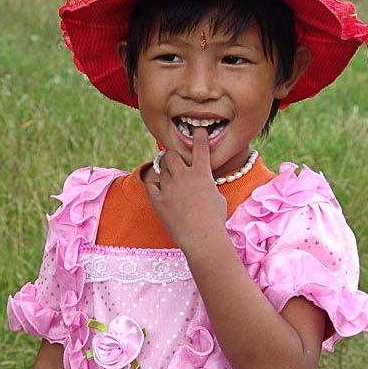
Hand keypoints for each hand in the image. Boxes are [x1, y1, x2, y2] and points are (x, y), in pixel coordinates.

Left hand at [146, 128, 227, 251]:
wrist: (202, 238)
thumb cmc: (215, 220)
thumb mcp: (217, 197)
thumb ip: (207, 185)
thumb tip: (201, 184)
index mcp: (202, 173)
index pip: (200, 146)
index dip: (198, 135)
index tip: (197, 130)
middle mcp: (184, 176)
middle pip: (171, 154)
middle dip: (173, 156)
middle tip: (175, 162)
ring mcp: (169, 187)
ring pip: (161, 168)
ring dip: (166, 172)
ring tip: (170, 180)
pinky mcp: (158, 200)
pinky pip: (151, 186)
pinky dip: (155, 187)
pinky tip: (160, 192)